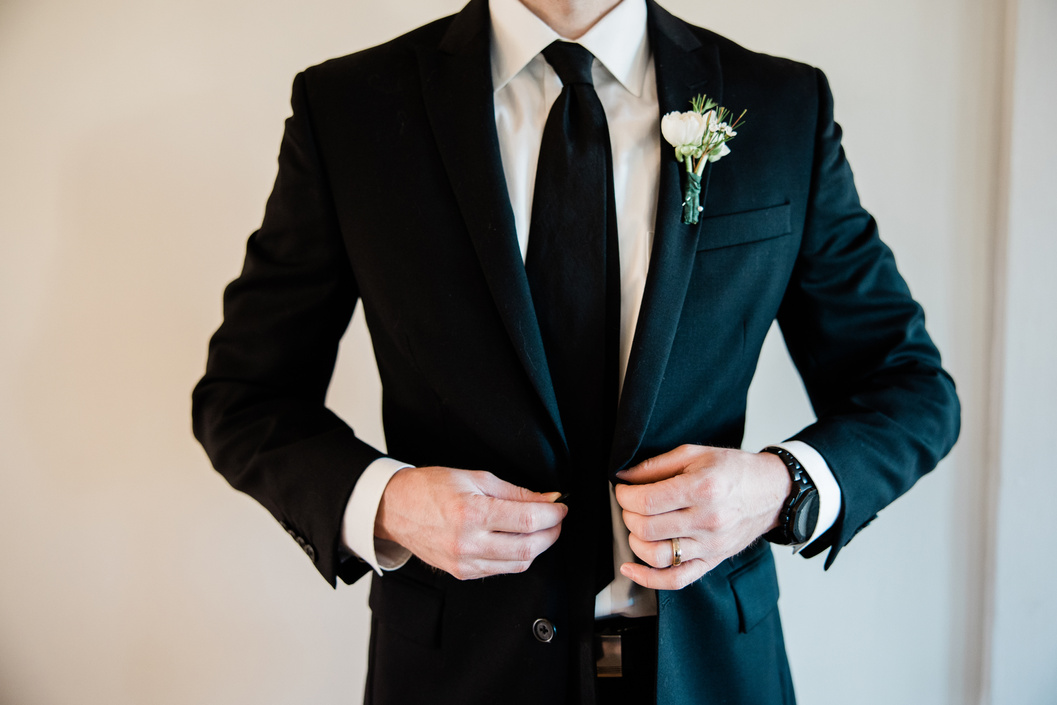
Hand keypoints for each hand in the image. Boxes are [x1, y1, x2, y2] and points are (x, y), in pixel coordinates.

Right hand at [374, 466, 566, 579]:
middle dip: (551, 533)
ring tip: (541, 529)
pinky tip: (518, 541)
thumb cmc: (430, 488)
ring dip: (537, 547)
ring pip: (518, 563)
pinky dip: (517, 557)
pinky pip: (500, 570)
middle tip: (556, 519)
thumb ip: (515, 492)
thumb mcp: (475, 479)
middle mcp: (468, 542)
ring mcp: (464, 562)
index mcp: (472, 513)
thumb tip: (547, 499)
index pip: (528, 520)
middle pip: (528, 547)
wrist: (396, 508)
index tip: (561, 507)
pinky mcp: (461, 573)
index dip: (552, 515)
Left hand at [614, 445, 790, 589]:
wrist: (772, 491)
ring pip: (656, 556)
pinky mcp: (712, 561)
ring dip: (635, 541)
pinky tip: (630, 568)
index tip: (623, 490)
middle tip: (630, 504)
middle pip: (647, 528)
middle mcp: (707, 521)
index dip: (625, 496)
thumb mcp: (695, 453)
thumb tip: (624, 477)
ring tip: (637, 527)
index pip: (647, 501)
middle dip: (628, 515)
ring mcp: (710, 545)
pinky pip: (677, 580)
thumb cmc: (734, 470)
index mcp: (702, 490)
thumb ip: (656, 465)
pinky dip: (648, 579)